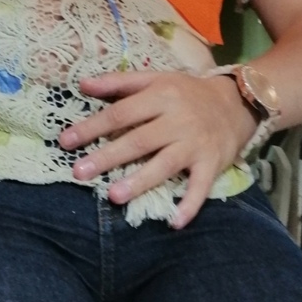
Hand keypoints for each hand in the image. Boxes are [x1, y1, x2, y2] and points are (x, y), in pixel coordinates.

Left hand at [58, 70, 256, 227]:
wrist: (236, 103)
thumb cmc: (186, 93)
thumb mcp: (155, 79)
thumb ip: (118, 82)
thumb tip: (81, 84)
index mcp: (160, 96)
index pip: (120, 112)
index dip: (92, 127)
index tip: (65, 141)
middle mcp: (177, 120)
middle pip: (138, 140)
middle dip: (108, 157)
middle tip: (79, 172)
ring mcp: (195, 144)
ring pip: (164, 164)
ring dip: (140, 181)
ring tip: (114, 196)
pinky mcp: (212, 164)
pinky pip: (200, 187)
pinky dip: (189, 205)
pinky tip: (174, 222)